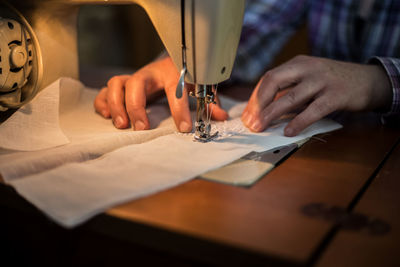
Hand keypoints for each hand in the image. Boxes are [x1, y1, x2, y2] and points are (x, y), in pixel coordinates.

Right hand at [94, 56, 227, 131]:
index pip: (176, 91)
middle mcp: (150, 74)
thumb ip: (209, 102)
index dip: (180, 111)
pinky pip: (105, 91)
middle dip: (137, 107)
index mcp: (172, 73)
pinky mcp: (123, 85)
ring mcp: (134, 78)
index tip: (184, 129)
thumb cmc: (185, 76)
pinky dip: (103, 103)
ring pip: (116, 84)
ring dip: (116, 105)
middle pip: (136, 84)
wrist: (173, 60)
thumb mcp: (200, 87)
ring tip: (121, 124)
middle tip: (141, 128)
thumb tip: (222, 118)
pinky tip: (107, 116)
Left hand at [241, 55, 391, 135]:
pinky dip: (299, 122)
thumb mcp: (308, 78)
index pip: (269, 78)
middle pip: (274, 82)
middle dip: (258, 103)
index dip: (255, 97)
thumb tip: (263, 110)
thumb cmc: (332, 83)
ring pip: (290, 97)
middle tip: (251, 122)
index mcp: (298, 63)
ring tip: (261, 127)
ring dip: (271, 114)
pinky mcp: (336, 95)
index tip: (247, 114)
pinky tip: (288, 131)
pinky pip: (313, 110)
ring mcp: (322, 81)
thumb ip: (288, 90)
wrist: (368, 80)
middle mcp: (308, 68)